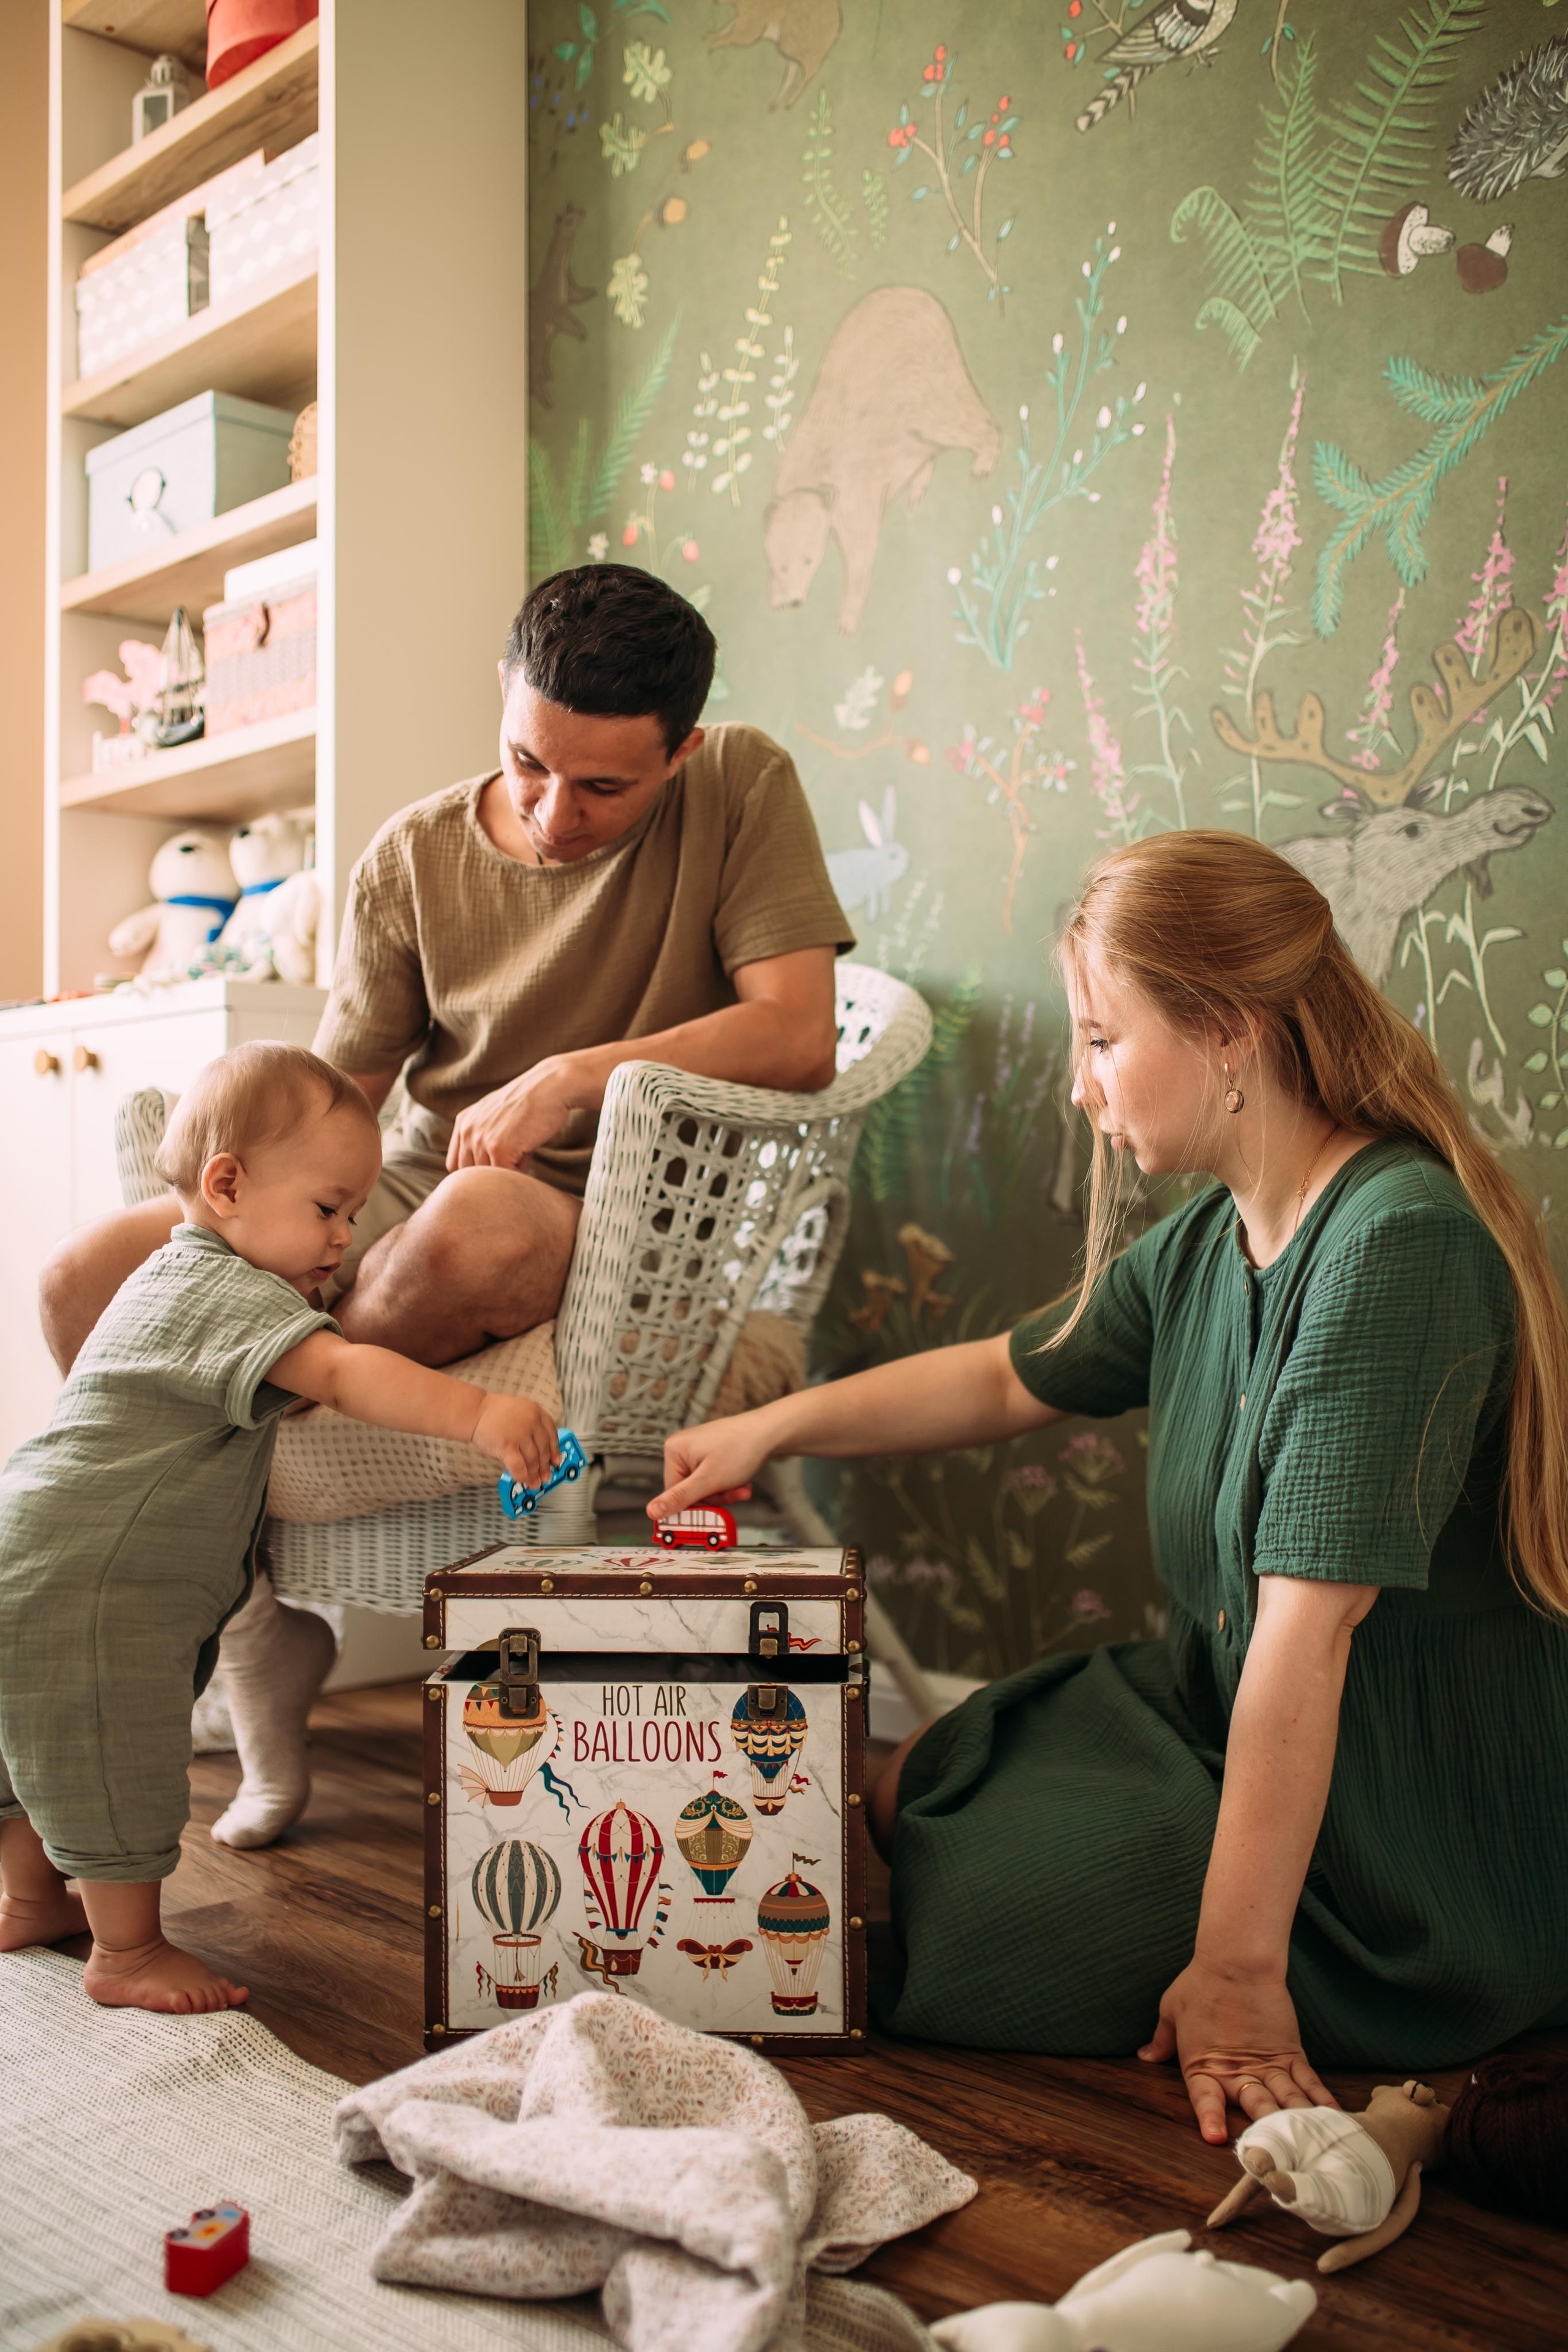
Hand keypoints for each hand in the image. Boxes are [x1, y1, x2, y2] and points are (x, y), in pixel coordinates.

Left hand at [447, 1059, 580, 1170]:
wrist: (552, 1086)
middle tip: (513, 1160)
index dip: (474, 1172)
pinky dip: (519, 1173)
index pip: (455, 1164)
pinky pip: (505, 1176)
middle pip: (470, 1174)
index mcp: (464, 1122)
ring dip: (507, 1172)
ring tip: (523, 1151)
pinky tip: (528, 1153)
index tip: (493, 1169)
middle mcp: (467, 1130)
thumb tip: (490, 1171)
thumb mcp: (497, 1115)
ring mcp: (481, 1139)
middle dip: (491, 1175)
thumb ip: (485, 1136)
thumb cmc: (532, 1102)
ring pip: (489, 1177)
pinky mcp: (499, 1148)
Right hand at [470, 1395, 559, 1488]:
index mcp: (536, 1412)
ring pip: (532, 1460)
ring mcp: (519, 1433)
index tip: (556, 1461)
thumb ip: (532, 1427)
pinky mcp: (507, 1445)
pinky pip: (518, 1465)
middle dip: (545, 1467)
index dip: (555, 1450)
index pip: (551, 1434)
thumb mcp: (521, 1411)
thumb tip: (541, 1454)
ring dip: (534, 1475)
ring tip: (534, 1483)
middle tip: (546, 1477)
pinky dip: (521, 1475)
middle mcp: (531, 1421)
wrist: (474, 1411)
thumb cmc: (495, 1414)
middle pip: (543, 1450)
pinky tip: (522, 1480)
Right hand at [648, 1414, 774, 1519]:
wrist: (771, 1431)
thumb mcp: (708, 1481)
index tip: (717, 1508)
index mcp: (673, 1451)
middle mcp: (681, 1448)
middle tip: (735, 1493)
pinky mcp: (710, 1452)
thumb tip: (650, 1512)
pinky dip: (728, 1483)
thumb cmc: (740, 1450)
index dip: (697, 1505)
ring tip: (742, 1486)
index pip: (674, 1494)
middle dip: (715, 1497)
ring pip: (704, 1487)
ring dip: (724, 1491)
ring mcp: (696, 1449)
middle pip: (690, 1491)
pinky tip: (742, 1480)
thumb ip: (679, 1498)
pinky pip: (713, 1477)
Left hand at [1139, 1956, 1336, 2143]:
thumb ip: (1162, 2039)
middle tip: (1276, 2155)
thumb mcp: (1172, 2010)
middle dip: (1265, 2132)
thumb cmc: (1200, 1982)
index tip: (1215, 2137)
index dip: (1209, 2117)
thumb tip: (1146, 2056)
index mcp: (1203, 2064)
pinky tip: (1333, 2118)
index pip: (1205, 2098)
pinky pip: (1307, 2080)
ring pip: (1285, 2099)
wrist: (1238, 1959)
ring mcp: (1268, 2063)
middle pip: (1253, 2106)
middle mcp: (1238, 2070)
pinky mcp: (1290, 2052)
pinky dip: (1321, 2099)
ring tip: (1311, 2146)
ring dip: (1297, 2123)